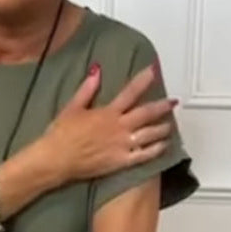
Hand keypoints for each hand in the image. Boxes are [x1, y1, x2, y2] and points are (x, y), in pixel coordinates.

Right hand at [42, 62, 177, 186]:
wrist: (57, 160)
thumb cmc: (61, 133)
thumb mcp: (72, 107)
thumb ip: (87, 89)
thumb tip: (97, 70)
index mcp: (108, 112)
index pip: (130, 92)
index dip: (143, 80)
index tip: (154, 70)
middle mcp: (119, 127)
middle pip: (146, 114)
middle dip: (161, 106)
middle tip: (173, 102)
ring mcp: (122, 145)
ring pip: (148, 135)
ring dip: (162, 128)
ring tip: (170, 124)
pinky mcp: (121, 162)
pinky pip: (143, 155)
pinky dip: (155, 150)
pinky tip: (163, 146)